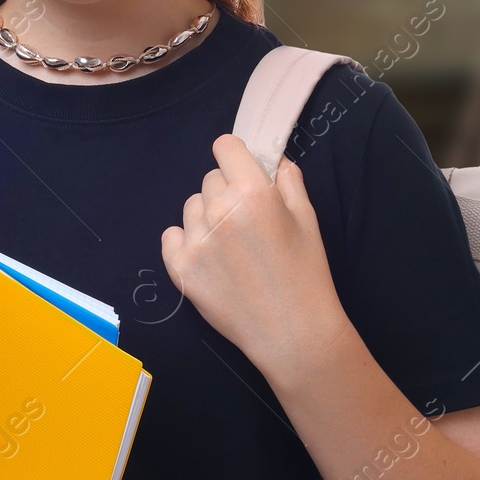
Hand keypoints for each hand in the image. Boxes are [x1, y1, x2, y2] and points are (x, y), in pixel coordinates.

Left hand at [160, 135, 349, 382]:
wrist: (292, 332)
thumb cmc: (306, 273)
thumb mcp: (308, 219)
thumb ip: (288, 181)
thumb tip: (271, 159)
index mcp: (253, 193)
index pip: (225, 147)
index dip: (235, 157)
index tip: (242, 171)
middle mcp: (219, 211)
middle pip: (210, 179)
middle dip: (226, 191)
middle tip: (246, 221)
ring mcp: (195, 240)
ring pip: (192, 207)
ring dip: (207, 217)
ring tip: (231, 246)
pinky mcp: (179, 267)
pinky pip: (171, 236)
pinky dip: (185, 241)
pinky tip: (208, 258)